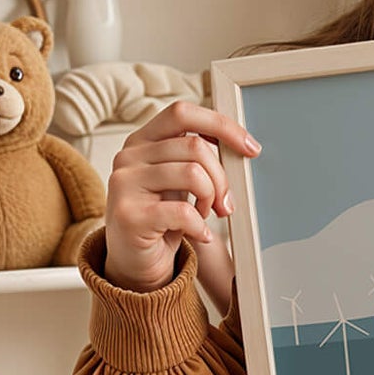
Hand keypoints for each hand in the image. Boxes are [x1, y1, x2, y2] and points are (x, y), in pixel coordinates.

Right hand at [103, 101, 259, 294]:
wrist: (133, 261)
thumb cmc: (162, 215)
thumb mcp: (178, 179)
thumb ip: (197, 157)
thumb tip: (241, 146)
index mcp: (142, 140)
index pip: (182, 113)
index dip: (221, 125)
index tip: (250, 147)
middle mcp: (128, 157)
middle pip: (196, 147)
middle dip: (222, 178)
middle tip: (226, 203)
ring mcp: (124, 184)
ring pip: (193, 175)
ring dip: (211, 199)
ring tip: (205, 215)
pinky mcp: (129, 215)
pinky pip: (184, 212)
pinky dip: (201, 226)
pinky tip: (200, 234)